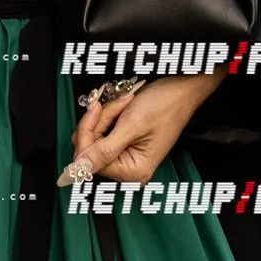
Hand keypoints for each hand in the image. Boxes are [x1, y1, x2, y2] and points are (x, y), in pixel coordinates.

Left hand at [65, 69, 222, 191]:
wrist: (181, 89)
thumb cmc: (166, 106)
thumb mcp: (131, 126)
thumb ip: (103, 150)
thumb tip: (79, 169)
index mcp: (133, 171)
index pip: (91, 160)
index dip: (87, 133)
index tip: (94, 109)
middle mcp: (128, 168)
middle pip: (90, 149)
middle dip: (99, 122)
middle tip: (116, 104)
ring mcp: (124, 155)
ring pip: (94, 137)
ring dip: (105, 115)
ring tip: (125, 103)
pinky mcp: (122, 143)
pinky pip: (102, 130)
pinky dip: (109, 114)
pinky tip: (123, 105)